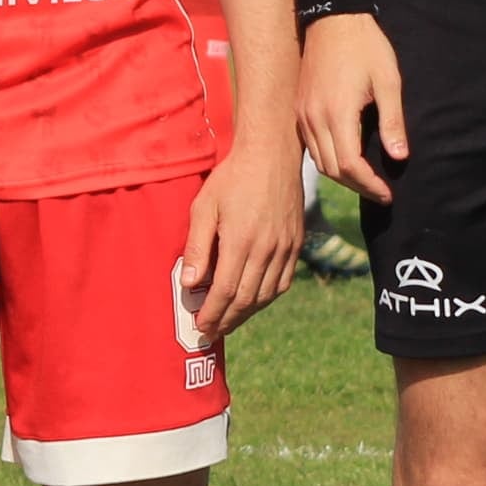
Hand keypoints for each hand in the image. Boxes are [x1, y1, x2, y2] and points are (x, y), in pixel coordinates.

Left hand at [179, 138, 305, 343]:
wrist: (272, 154)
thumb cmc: (232, 177)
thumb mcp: (204, 207)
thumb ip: (197, 247)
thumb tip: (190, 284)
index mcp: (241, 241)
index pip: (226, 291)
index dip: (212, 314)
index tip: (201, 327)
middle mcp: (267, 249)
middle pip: (247, 299)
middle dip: (227, 320)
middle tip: (211, 332)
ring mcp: (285, 248)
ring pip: (267, 295)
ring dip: (247, 314)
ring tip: (229, 321)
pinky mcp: (296, 243)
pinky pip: (283, 282)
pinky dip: (267, 298)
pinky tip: (253, 301)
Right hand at [300, 13, 407, 200]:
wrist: (333, 19)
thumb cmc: (366, 47)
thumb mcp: (388, 81)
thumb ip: (393, 121)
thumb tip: (399, 157)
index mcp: (337, 113)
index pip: (349, 166)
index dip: (369, 184)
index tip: (388, 193)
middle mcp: (314, 118)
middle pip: (332, 170)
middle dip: (358, 186)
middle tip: (381, 192)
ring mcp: (303, 114)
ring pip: (319, 161)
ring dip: (342, 176)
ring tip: (367, 180)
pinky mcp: (299, 109)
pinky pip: (311, 146)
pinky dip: (329, 160)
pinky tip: (347, 159)